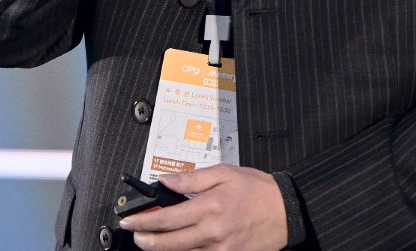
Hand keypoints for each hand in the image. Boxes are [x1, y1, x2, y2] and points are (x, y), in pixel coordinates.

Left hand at [119, 164, 287, 250]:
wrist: (286, 211)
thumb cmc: (257, 190)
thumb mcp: (223, 173)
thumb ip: (191, 178)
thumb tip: (164, 180)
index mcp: (209, 207)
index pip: (166, 218)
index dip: (143, 221)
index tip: (129, 221)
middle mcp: (213, 232)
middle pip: (169, 243)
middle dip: (146, 240)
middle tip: (135, 235)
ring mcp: (221, 250)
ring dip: (162, 250)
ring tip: (152, 241)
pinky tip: (178, 248)